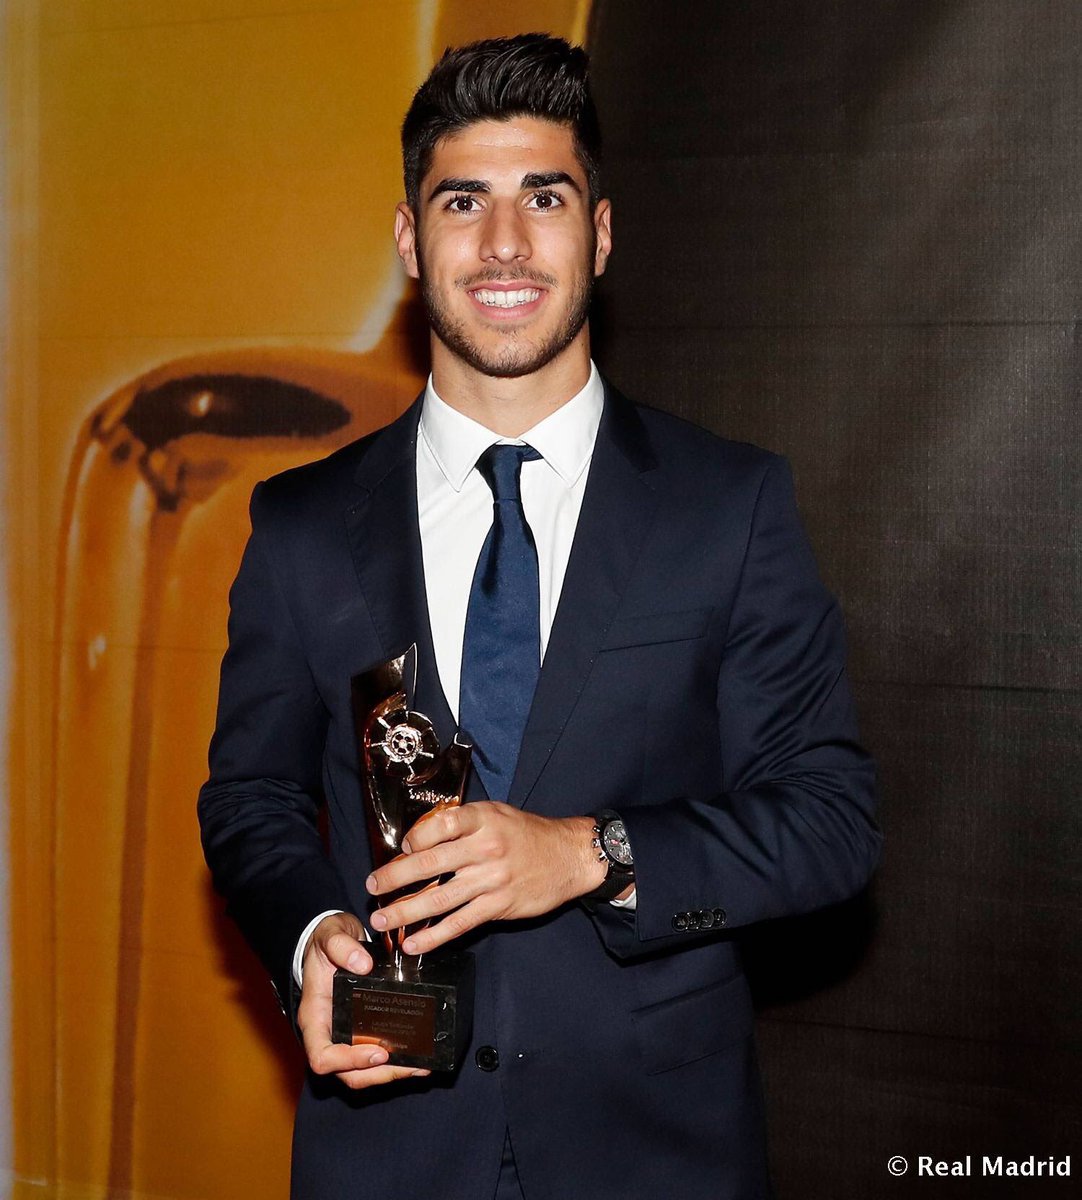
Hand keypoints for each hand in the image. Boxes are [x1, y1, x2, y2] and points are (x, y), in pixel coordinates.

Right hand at [296, 911, 430, 1088]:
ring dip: (391, 1073)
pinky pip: (375, 1056)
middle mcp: (329, 1032)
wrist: (336, 938)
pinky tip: (418, 1056)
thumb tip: (361, 965)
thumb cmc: (326, 941)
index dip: (347, 1062)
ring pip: (364, 1072)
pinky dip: (396, 1061)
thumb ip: (340, 945)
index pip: (322, 1056)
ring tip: (421, 1067)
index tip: (378, 1052)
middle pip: (347, 1073)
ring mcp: (345, 1035)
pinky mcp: (362, 1031)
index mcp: (315, 1017)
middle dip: (378, 1075)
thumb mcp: (330, 934)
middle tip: (410, 1066)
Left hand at [366, 803, 606, 954]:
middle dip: (395, 878)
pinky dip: (434, 936)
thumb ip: (462, 823)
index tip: (401, 849)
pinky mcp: (499, 906)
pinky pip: (460, 923)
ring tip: (382, 920)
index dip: (413, 838)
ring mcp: (492, 879)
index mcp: (482, 819)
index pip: (438, 825)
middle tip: (372, 888)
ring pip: (439, 899)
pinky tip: (413, 943)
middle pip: (430, 863)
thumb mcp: (496, 813)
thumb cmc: (527, 833)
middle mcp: (485, 848)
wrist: (569, 856)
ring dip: (405, 911)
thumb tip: (420, 838)